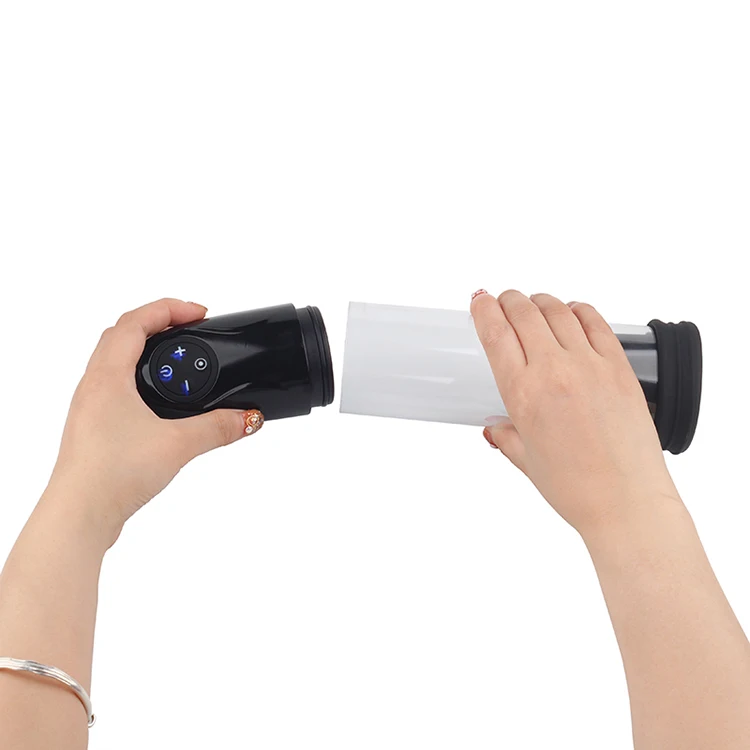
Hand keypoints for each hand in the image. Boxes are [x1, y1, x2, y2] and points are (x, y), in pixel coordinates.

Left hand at [45, 299, 259, 545]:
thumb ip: (218, 428)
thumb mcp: (178, 445)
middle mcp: (93, 386)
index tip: (200, 314)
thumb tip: (247, 418)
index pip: (136, 321)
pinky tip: (161, 401)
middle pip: (122, 334)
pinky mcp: (94, 427)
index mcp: (107, 377)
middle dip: (160, 324)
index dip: (171, 309)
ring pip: (115, 360)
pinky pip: (114, 386)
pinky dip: (139, 378)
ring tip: (180, 361)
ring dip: (147, 350)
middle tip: (191, 329)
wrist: (80, 516)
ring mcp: (90, 407)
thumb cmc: (110, 476)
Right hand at [471, 290, 680, 535]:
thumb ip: (506, 436)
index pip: (495, 333)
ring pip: (558, 311)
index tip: (480, 300)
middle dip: (509, 300)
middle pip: (524, 313)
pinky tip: (572, 312)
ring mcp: (590, 366)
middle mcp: (554, 372)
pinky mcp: (620, 368)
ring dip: (540, 301)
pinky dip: (579, 310)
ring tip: (534, 304)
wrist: (627, 503)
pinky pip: (596, 323)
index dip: (484, 309)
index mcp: (523, 395)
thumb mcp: (526, 461)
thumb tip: (495, 426)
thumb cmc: (578, 489)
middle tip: (504, 301)